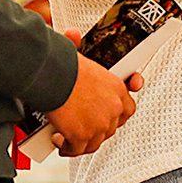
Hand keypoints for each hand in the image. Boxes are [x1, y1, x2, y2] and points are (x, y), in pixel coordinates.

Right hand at [46, 30, 142, 156]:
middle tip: (81, 128)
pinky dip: (68, 149)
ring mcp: (99, 124)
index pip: (128, 110)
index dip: (117, 117)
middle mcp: (113, 108)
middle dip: (96, 131)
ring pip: (94, 142)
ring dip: (81, 143)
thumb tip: (72, 33)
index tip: (108, 119)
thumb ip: (77, 46)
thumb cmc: (63, 65)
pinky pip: (77, 149)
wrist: (53, 76)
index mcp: (117, 88)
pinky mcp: (83, 136)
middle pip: (110, 129)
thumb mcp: (78, 55)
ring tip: (68, 139)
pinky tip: (60, 142)